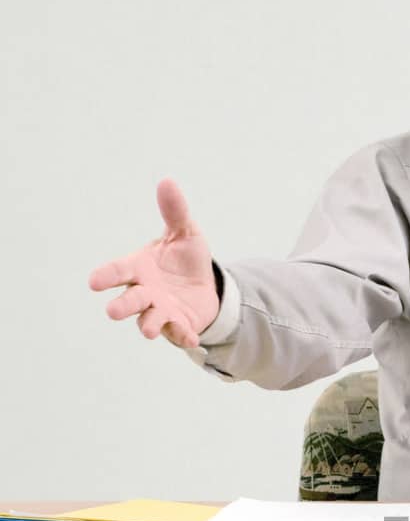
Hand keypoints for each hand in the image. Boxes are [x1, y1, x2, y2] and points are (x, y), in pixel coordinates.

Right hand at [88, 179, 220, 348]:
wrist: (204, 286)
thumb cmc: (185, 258)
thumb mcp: (184, 232)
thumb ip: (174, 212)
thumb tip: (167, 181)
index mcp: (139, 268)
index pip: (119, 271)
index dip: (106, 276)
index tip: (94, 282)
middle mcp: (145, 292)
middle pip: (130, 300)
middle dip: (122, 305)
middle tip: (112, 311)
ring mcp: (160, 310)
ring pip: (149, 319)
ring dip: (148, 324)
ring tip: (148, 330)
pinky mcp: (179, 325)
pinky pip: (178, 333)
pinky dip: (183, 336)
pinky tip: (191, 338)